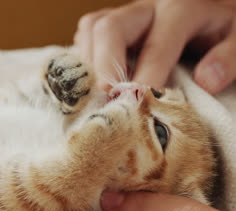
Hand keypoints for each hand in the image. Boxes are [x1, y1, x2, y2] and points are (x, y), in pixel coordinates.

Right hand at [73, 0, 235, 93]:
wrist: (207, 14)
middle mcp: (146, 7)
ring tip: (96, 94)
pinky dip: (84, 60)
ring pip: (91, 30)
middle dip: (104, 66)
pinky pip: (85, 36)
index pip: (157, 45)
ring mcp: (124, 14)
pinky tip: (92, 82)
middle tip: (106, 99)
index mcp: (180, 9)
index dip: (146, 77)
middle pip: (110, 27)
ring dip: (89, 64)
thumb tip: (206, 80)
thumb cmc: (219, 30)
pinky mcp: (109, 23)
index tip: (138, 106)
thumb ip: (229, 57)